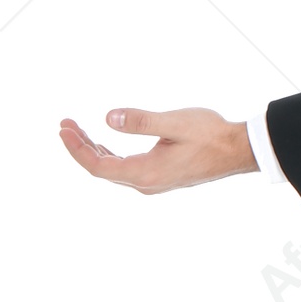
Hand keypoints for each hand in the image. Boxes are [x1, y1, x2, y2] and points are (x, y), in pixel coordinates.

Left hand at [59, 106, 257, 193]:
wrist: (237, 150)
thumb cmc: (210, 135)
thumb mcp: (174, 123)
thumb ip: (141, 121)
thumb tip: (108, 118)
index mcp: (146, 173)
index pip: (98, 166)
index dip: (76, 149)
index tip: (63, 129)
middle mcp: (146, 183)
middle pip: (101, 168)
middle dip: (80, 146)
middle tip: (64, 124)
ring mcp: (152, 182)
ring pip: (112, 169)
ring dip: (93, 149)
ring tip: (76, 129)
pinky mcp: (159, 176)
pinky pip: (124, 169)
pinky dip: (109, 154)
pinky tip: (102, 142)